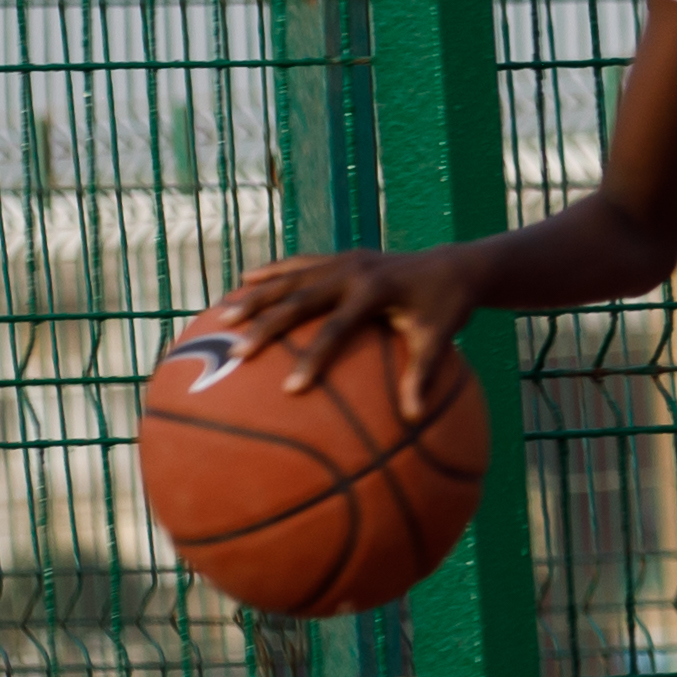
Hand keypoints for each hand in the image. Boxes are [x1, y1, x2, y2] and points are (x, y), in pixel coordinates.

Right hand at [213, 247, 485, 423]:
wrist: (455, 265)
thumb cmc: (446, 309)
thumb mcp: (439, 340)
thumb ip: (423, 375)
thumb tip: (413, 418)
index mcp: (377, 290)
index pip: (338, 328)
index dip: (314, 358)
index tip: (291, 389)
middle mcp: (354, 271)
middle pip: (301, 298)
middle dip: (267, 325)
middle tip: (236, 353)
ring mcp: (344, 260)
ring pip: (290, 277)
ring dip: (256, 297)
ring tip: (221, 318)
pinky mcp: (339, 258)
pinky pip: (298, 264)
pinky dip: (270, 273)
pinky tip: (241, 285)